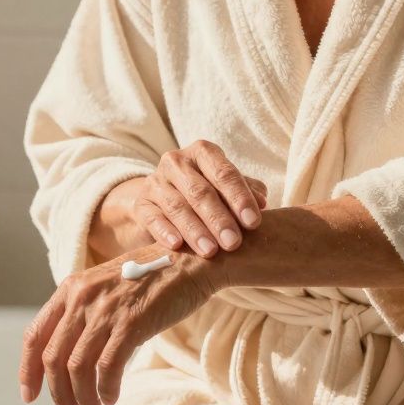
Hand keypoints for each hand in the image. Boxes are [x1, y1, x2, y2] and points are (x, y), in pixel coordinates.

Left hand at [19, 244, 218, 404]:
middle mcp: (82, 298)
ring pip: (77, 368)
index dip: (28, 371)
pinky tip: (111, 398)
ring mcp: (106, 310)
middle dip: (58, 393)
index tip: (30, 396)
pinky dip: (105, 390)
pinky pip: (108, 368)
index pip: (34, 336)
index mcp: (70, 289)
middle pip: (53, 358)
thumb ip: (84, 311)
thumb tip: (68, 354)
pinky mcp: (132, 323)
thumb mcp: (105, 286)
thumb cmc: (151, 277)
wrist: (192, 260)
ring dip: (82, 398)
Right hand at [133, 141, 266, 257]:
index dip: (239, 197)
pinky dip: (164, 231)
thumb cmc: (205, 194)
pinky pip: (152, 218)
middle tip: (233, 243)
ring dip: (195, 230)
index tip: (254, 222)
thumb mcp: (225, 189)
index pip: (223, 172)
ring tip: (210, 251)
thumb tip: (262, 202)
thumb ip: (245, 191)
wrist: (162, 202)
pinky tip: (176, 245)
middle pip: (200, 191)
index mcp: (203, 153)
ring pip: (177, 206)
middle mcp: (176, 162)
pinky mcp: (141, 204)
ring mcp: (156, 182)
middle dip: (218, 218)